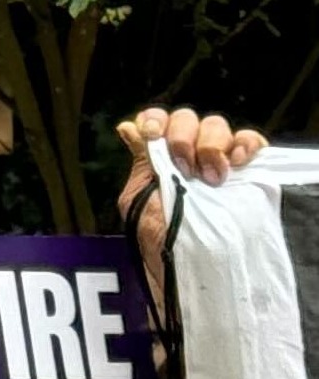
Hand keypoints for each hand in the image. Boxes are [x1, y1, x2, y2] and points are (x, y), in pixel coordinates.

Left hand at [119, 108, 269, 261]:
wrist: (194, 260)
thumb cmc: (161, 236)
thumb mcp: (139, 199)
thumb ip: (140, 163)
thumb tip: (128, 127)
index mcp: (158, 157)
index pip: (157, 120)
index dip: (155, 120)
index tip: (154, 134)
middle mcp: (188, 153)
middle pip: (186, 118)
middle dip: (182, 138)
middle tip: (186, 170)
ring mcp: (218, 158)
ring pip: (216, 124)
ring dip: (211, 145)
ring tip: (212, 178)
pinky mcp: (246, 168)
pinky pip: (250, 140)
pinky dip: (244, 144)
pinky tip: (236, 163)